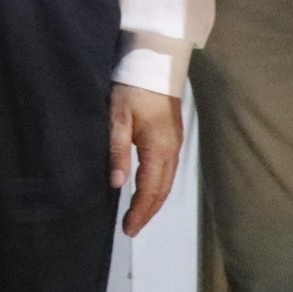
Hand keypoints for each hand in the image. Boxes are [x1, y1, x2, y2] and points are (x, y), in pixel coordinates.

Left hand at [109, 84, 183, 235]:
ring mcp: (175, 143)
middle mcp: (172, 151)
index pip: (150, 190)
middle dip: (148, 211)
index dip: (140, 212)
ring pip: (167, 181)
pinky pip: (168, 170)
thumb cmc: (133, 88)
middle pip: (162, 190)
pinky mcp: (173, 136)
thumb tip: (117, 184)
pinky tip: (148, 189)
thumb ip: (117, 151)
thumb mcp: (118, 118)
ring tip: (139, 215)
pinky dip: (158, 186)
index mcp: (158, 149)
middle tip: (132, 228)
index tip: (128, 229)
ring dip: (154, 200)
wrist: (156, 62)